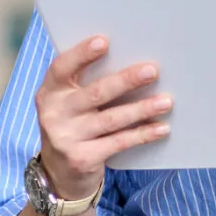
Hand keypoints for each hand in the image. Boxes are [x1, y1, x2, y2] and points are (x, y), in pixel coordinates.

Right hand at [34, 35, 171, 200]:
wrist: (59, 174)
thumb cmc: (72, 125)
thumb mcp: (69, 103)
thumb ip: (86, 84)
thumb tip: (131, 62)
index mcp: (50, 92)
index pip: (61, 68)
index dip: (81, 54)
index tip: (104, 41)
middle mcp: (54, 114)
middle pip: (95, 93)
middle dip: (126, 81)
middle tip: (152, 70)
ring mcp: (67, 138)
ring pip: (111, 119)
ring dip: (142, 108)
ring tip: (166, 101)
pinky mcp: (82, 159)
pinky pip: (118, 143)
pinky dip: (142, 134)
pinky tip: (161, 128)